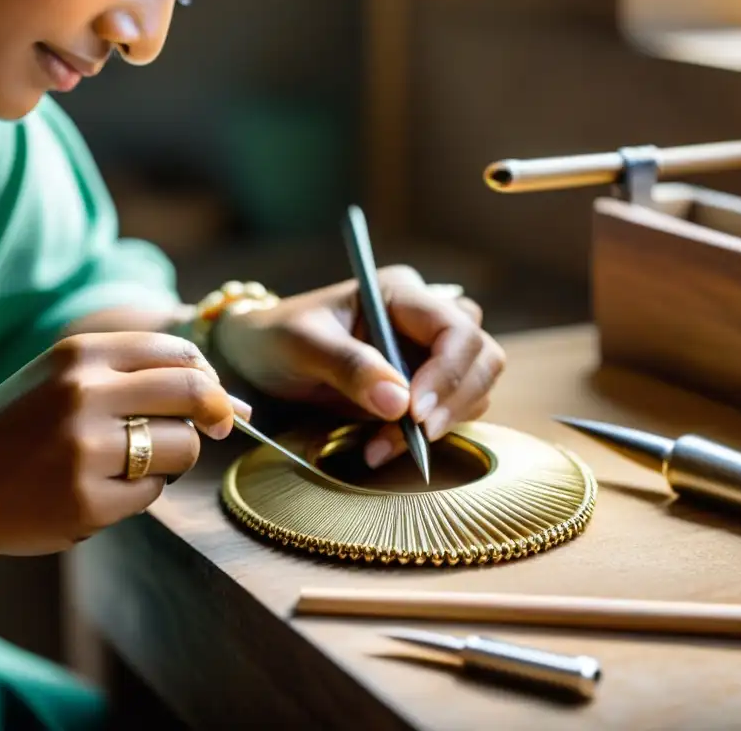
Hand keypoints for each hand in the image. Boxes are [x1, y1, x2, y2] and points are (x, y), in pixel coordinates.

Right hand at [0, 332, 247, 561]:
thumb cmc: (19, 428)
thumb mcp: (64, 378)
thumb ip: (139, 378)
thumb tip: (235, 404)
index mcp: (80, 354)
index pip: (179, 353)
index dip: (210, 378)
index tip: (215, 400)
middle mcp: (84, 394)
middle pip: (194, 393)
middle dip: (217, 412)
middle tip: (216, 428)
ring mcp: (86, 449)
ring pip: (182, 448)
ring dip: (174, 459)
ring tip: (133, 463)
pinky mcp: (87, 499)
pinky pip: (153, 494)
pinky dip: (141, 494)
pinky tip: (100, 490)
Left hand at [213, 265, 505, 468]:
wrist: (258, 356)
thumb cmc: (278, 337)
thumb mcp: (303, 346)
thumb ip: (349, 367)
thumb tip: (399, 403)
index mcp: (400, 293)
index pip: (456, 327)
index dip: (449, 371)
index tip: (416, 412)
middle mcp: (424, 318)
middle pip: (482, 354)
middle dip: (456, 398)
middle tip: (417, 433)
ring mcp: (427, 353)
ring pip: (474, 386)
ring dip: (442, 423)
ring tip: (383, 446)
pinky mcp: (421, 386)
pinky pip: (448, 411)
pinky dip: (425, 436)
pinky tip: (381, 448)